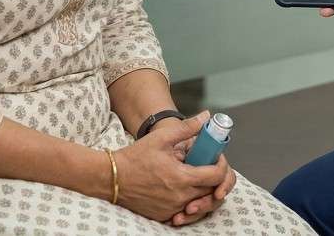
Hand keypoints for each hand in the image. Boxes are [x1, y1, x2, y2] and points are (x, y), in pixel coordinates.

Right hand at [112, 113, 228, 222]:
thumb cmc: (135, 157)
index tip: (216, 157)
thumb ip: (187, 128)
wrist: (111, 178)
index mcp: (182, 177)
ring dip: (203, 190)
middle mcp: (179, 197)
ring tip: (194, 176)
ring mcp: (172, 209)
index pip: (216, 176)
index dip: (221, 165)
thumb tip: (206, 117)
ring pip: (199, 203)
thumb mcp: (162, 138)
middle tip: (206, 165)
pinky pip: (185, 211)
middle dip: (214, 178)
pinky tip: (181, 188)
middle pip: (211, 191)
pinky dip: (189, 201)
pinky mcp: (163, 216)